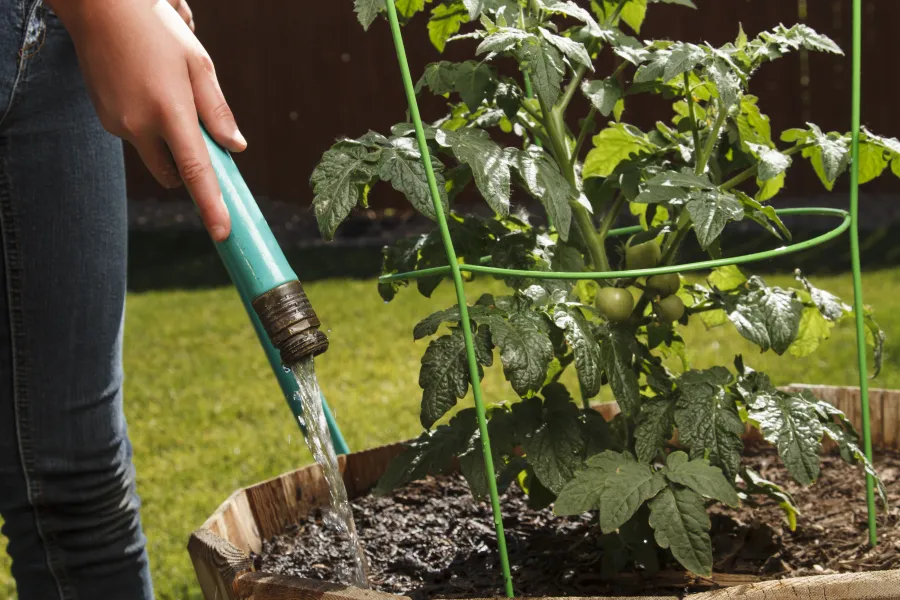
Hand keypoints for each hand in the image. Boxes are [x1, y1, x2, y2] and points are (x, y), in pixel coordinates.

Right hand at [47, 0, 242, 240]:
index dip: (211, 206)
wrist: (100, 8)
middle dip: (189, 168)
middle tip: (199, 138)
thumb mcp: (198, 65)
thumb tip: (236, 148)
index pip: (195, 172)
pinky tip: (145, 90)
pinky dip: (147, 126)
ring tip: (165, 95)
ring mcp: (118, 125)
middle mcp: (140, 125)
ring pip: (153, 154)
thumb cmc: (157, 31)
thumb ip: (218, 111)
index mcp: (171, 112)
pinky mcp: (105, 120)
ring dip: (167, 143)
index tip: (222, 233)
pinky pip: (136, 136)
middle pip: (174, 173)